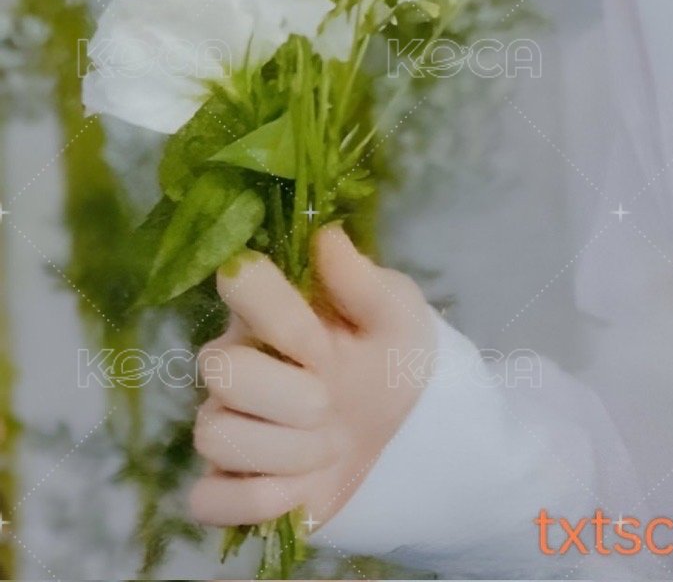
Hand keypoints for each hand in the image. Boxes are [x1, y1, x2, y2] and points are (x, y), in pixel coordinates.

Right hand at [189, 223, 435, 534]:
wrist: (398, 428)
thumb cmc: (388, 354)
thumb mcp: (394, 314)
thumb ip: (362, 281)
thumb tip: (326, 237)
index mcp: (269, 308)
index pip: (238, 282)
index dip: (283, 320)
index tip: (323, 342)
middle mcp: (234, 360)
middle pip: (218, 370)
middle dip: (290, 396)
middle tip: (331, 403)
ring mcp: (224, 423)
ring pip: (214, 436)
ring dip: (285, 451)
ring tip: (327, 445)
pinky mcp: (224, 486)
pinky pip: (207, 500)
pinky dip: (259, 500)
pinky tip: (299, 489)